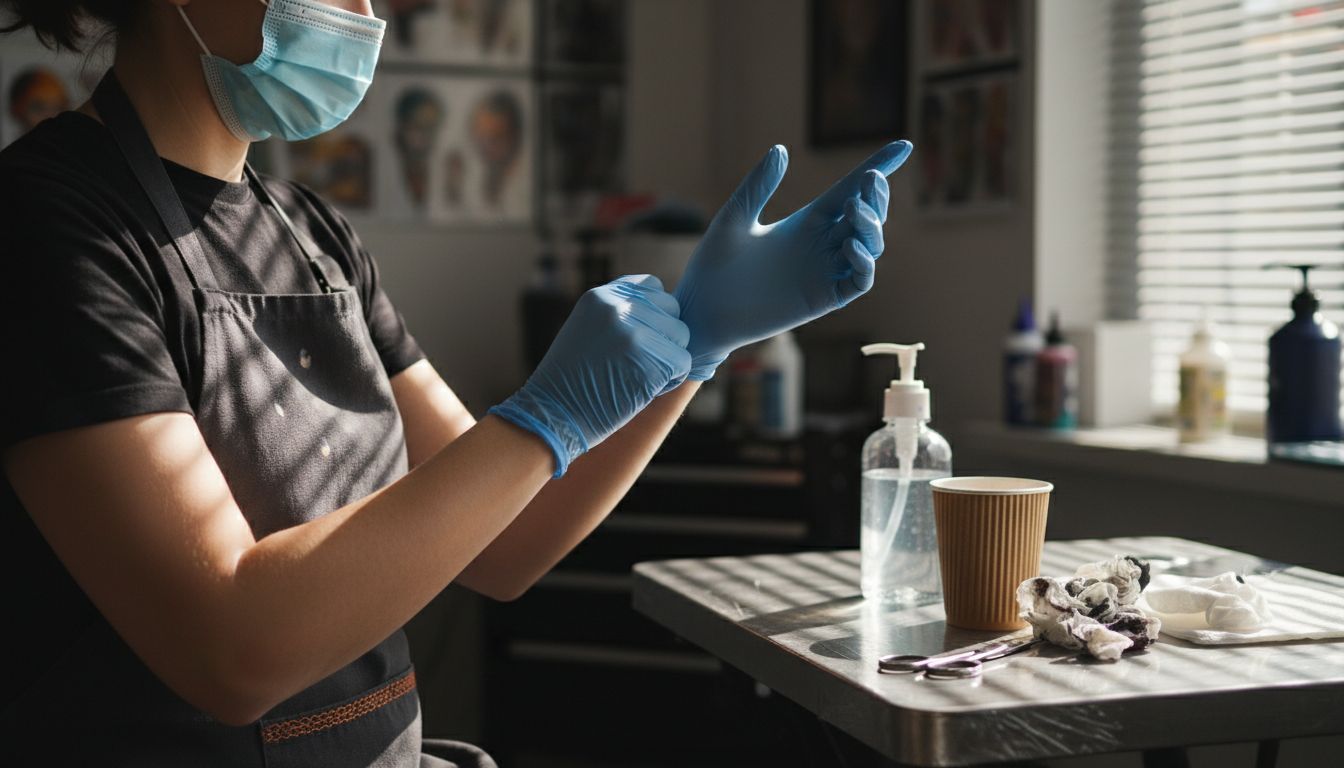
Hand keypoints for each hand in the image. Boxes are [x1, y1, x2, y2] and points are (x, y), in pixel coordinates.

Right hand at [488, 275, 690, 476]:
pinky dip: (671, 379)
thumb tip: (664, 312)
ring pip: (681, 335)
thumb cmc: (570, 381)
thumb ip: (619, 314)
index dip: (655, 313)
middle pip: (672, 310)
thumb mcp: (587, 330)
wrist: (551, 415)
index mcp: (600, 296)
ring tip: (641, 375)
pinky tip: (645, 389)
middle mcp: (617, 307)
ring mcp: (633, 333)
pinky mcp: (649, 361)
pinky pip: (683, 362)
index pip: (653, 287)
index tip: (638, 338)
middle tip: (640, 362)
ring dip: (669, 358)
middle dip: (664, 336)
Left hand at [674, 140, 911, 379]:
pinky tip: (850, 245)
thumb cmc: (712, 266)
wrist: (701, 311)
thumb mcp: (735, 217)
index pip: (850, 190)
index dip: (878, 168)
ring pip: (869, 246)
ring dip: (871, 226)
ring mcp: (824, 273)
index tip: (903, 146)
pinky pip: (858, 281)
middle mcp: (821, 245)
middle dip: (876, 196)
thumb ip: (758, 185)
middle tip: (869, 181)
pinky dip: (863, 263)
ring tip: (855, 210)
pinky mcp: (822, 299)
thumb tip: (780, 149)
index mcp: (805, 222)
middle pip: (866, 216)